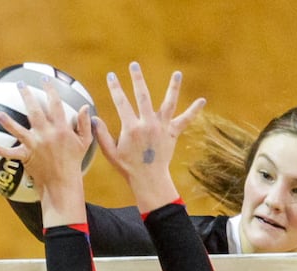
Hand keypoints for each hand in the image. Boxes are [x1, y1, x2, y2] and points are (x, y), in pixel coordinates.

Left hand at [0, 79, 93, 204]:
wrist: (63, 182)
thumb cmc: (74, 162)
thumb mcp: (84, 142)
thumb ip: (84, 124)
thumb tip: (85, 107)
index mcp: (61, 128)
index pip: (55, 104)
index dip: (50, 90)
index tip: (45, 80)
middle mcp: (47, 133)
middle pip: (34, 110)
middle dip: (27, 95)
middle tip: (20, 84)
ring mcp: (35, 144)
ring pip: (19, 129)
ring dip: (7, 121)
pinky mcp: (27, 156)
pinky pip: (12, 153)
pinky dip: (3, 151)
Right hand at [93, 63, 205, 211]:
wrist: (148, 179)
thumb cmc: (127, 167)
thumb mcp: (110, 153)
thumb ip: (101, 135)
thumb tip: (94, 118)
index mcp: (131, 128)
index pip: (121, 102)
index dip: (115, 88)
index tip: (111, 75)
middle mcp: (147, 124)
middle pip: (142, 96)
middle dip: (137, 79)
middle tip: (134, 65)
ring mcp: (162, 127)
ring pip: (168, 103)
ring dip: (173, 87)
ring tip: (177, 74)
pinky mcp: (172, 133)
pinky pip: (185, 120)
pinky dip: (194, 111)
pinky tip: (202, 101)